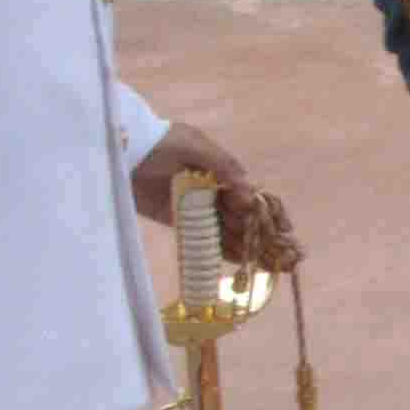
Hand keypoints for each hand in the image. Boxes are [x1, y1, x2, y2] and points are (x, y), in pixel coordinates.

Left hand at [133, 124, 294, 271]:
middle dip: (266, 237)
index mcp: (223, 172)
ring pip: (229, 231)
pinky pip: (205, 238)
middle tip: (287, 257)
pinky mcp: (178, 221)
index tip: (286, 232)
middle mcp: (214, 192)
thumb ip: (224, 166)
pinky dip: (222, 250)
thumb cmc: (161, 143)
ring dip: (249, 248)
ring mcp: (197, 208)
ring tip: (270, 266)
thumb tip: (252, 190)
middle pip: (245, 218)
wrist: (122, 152)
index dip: (270, 215)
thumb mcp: (195, 145)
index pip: (253, 197)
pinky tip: (240, 262)